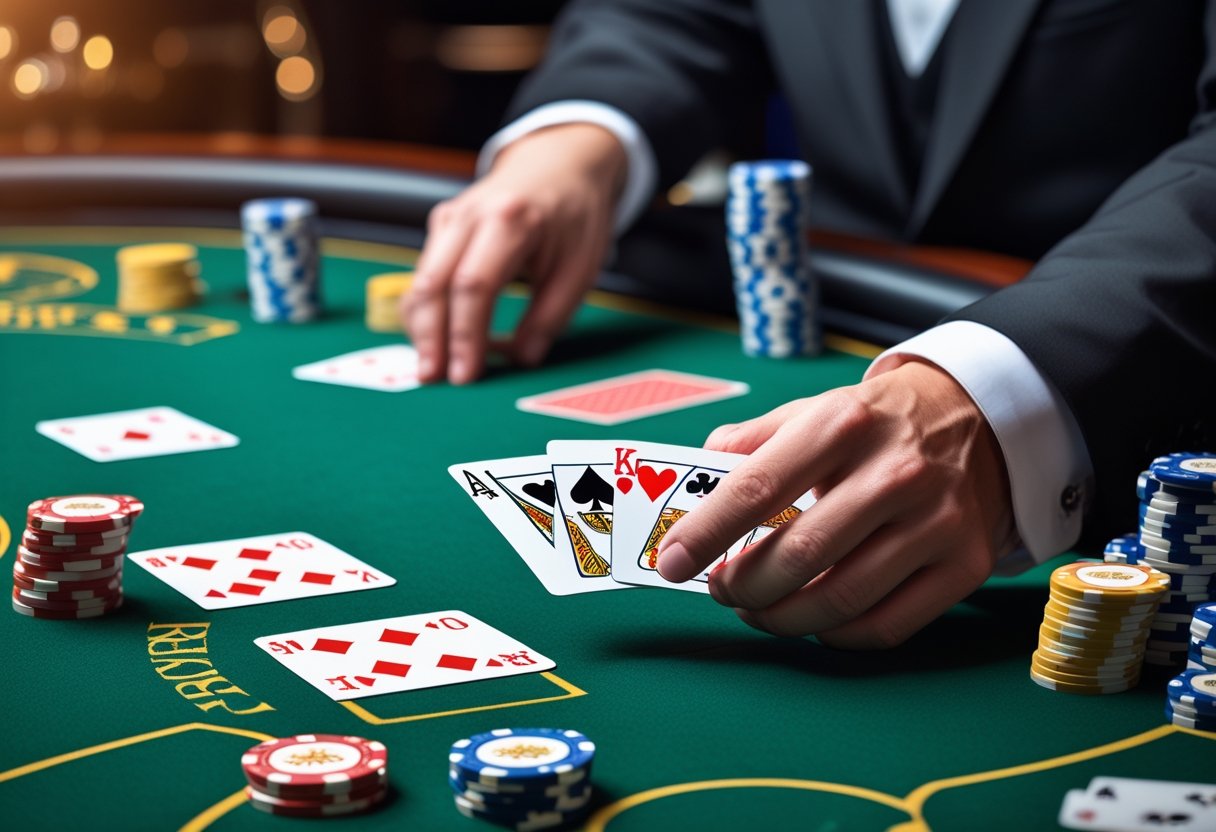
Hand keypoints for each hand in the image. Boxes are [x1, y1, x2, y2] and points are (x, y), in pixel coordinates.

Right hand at [401, 123, 626, 384]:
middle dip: (430, 337)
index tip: (467, 374)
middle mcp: (469, 215)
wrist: (559, 161)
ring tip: (429, 369)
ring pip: (421, 280)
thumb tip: (521, 360)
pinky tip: (433, 341)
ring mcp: (450, 218)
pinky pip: (425, 274)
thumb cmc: (574, 215)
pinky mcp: (442, 226)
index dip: (466, 336)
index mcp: (510, 220)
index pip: (474, 285)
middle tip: (433, 379)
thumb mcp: (580, 267)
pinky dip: (426, 310)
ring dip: (421, 328)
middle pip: (434, 283)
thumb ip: (551, 316)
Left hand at [655, 359, 1016, 648]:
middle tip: (722, 589)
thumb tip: (691, 487)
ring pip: (840, 601)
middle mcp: (896, 472)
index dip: (705, 534)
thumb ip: (747, 442)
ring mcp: (937, 522)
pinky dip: (836, 635)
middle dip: (742, 587)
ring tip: (757, 609)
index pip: (758, 489)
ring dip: (781, 618)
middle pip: (798, 557)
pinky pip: (887, 626)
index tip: (671, 564)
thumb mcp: (811, 410)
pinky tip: (813, 620)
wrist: (976, 418)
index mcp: (843, 424)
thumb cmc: (871, 423)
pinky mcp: (966, 563)